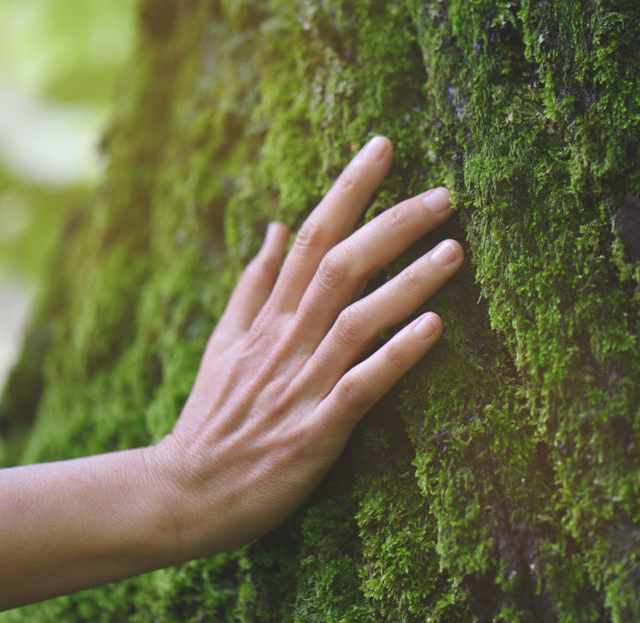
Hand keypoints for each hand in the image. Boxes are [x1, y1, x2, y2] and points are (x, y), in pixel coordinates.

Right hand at [148, 136, 462, 557]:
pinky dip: (395, 356)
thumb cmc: (213, 416)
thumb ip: (253, 284)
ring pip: (356, 320)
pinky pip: (360, 386)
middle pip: (340, 266)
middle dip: (392, 224)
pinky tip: (434, 328)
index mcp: (268, 317)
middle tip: (444, 195)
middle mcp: (286, 340)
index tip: (384, 148)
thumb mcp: (224, 341)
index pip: (311, 236)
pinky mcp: (315, 431)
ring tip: (454, 250)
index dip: (349, 190)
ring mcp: (300, 385)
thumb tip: (275, 227)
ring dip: (407, 283)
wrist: (186, 492)